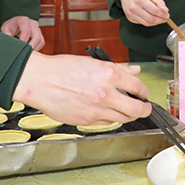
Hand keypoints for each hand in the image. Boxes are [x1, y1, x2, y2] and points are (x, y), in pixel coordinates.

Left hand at [0, 16, 44, 50]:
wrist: (14, 24)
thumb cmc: (10, 27)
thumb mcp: (5, 30)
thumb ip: (7, 36)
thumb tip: (10, 45)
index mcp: (23, 20)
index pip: (27, 31)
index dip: (24, 40)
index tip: (20, 48)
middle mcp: (32, 23)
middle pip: (36, 37)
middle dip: (31, 47)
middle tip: (24, 55)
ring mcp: (38, 29)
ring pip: (40, 41)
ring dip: (34, 49)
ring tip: (26, 54)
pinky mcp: (40, 34)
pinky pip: (41, 43)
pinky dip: (36, 49)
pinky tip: (29, 52)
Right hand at [13, 53, 151, 125]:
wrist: (40, 81)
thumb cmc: (62, 69)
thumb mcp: (93, 62)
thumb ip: (118, 68)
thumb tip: (135, 70)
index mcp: (109, 75)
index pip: (138, 87)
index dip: (144, 91)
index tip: (143, 92)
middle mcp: (106, 94)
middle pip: (136, 109)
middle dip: (144, 109)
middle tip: (144, 106)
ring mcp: (96, 110)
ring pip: (123, 118)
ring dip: (129, 114)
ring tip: (127, 108)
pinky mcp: (86, 121)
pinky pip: (107, 122)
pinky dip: (111, 118)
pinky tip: (107, 110)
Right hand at [120, 0, 168, 25]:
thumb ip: (159, 2)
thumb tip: (165, 10)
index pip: (154, 10)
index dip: (162, 14)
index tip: (167, 14)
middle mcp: (134, 7)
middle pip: (151, 18)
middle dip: (160, 19)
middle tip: (165, 18)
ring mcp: (131, 14)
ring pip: (147, 23)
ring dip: (156, 23)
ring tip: (161, 19)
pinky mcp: (130, 18)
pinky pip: (143, 23)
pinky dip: (150, 23)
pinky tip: (154, 20)